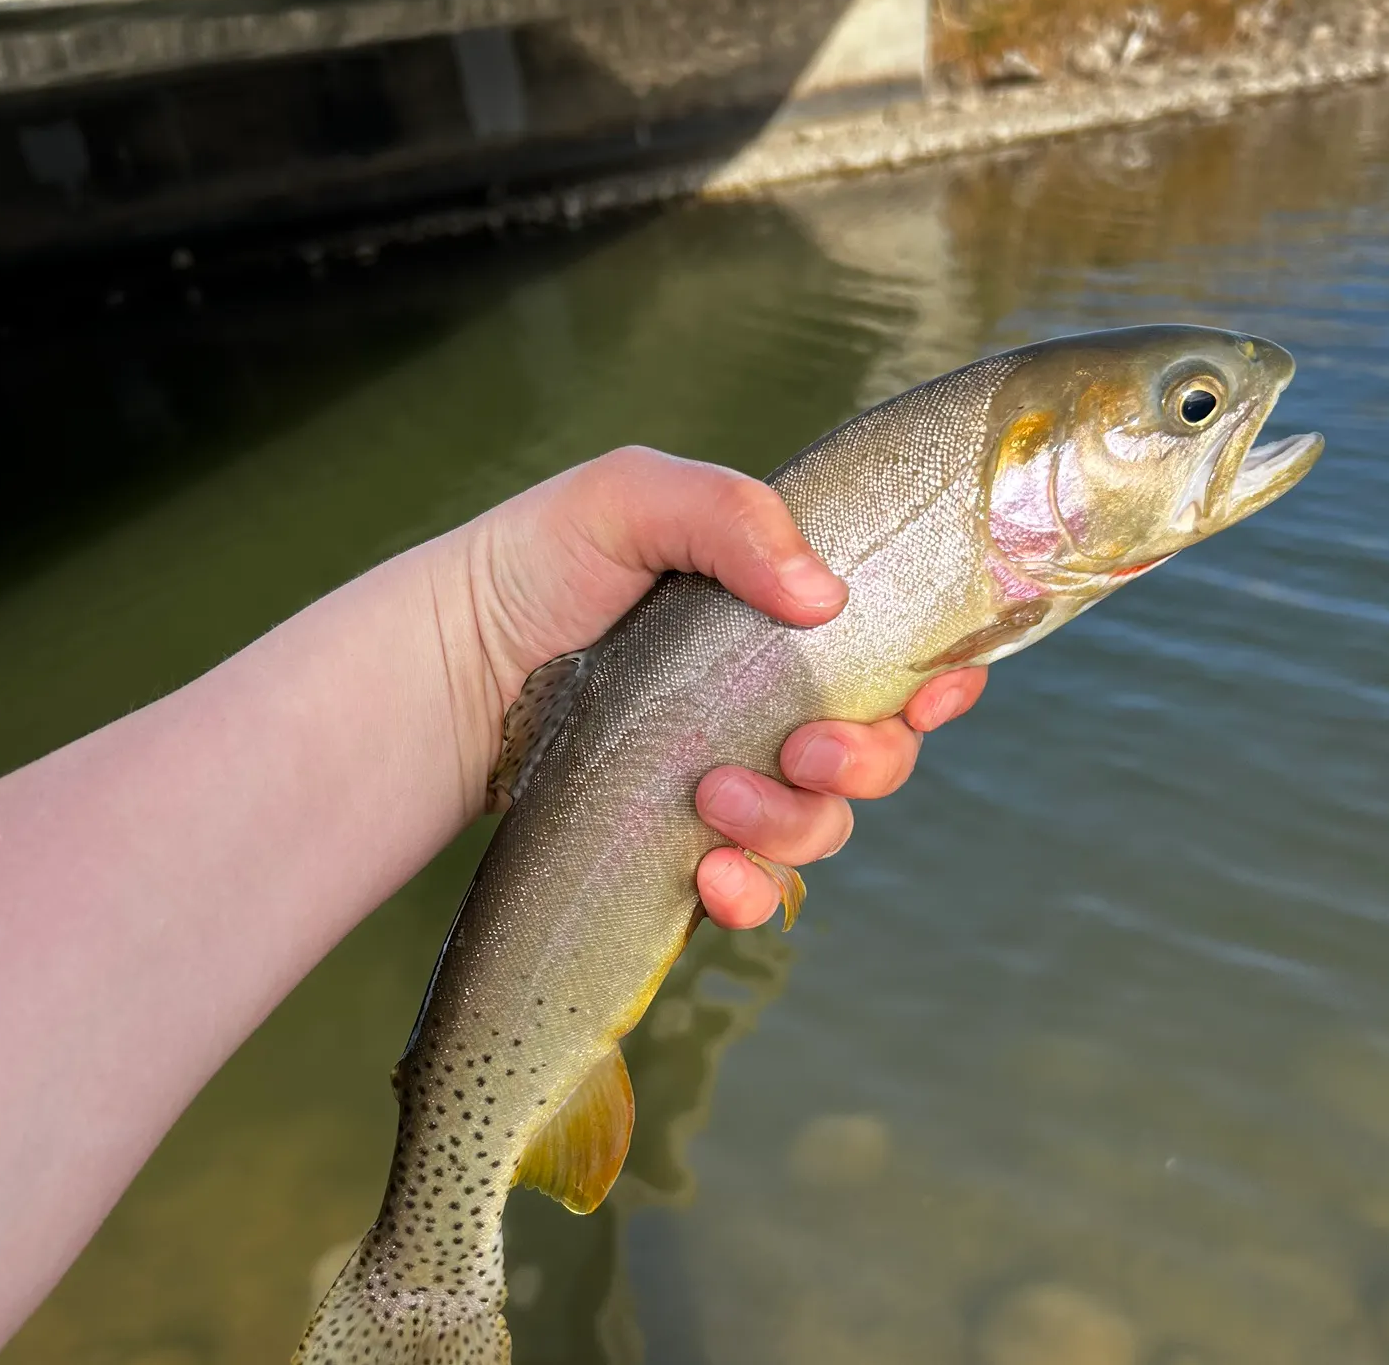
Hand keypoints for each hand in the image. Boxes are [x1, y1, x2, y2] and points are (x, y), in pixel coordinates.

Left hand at [445, 447, 987, 928]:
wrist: (449, 668)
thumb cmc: (537, 565)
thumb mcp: (629, 497)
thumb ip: (731, 514)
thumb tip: (824, 597)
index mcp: (783, 615)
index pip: (900, 649)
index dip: (940, 676)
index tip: (930, 690)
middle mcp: (772, 698)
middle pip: (882, 748)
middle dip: (868, 760)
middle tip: (803, 751)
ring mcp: (734, 772)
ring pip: (824, 822)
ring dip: (795, 825)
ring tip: (714, 801)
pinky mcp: (686, 839)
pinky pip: (756, 885)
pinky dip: (753, 891)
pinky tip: (713, 877)